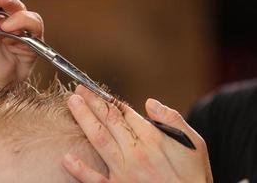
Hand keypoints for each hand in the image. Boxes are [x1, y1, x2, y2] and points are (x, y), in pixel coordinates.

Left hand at [63, 85, 212, 182]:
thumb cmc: (194, 174)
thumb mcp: (193, 142)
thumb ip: (172, 119)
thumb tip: (150, 103)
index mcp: (152, 138)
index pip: (125, 113)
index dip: (110, 100)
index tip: (98, 91)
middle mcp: (136, 151)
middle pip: (109, 120)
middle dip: (93, 102)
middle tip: (80, 89)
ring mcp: (125, 171)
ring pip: (99, 139)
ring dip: (84, 119)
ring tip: (73, 103)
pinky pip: (95, 179)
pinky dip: (80, 169)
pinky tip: (67, 158)